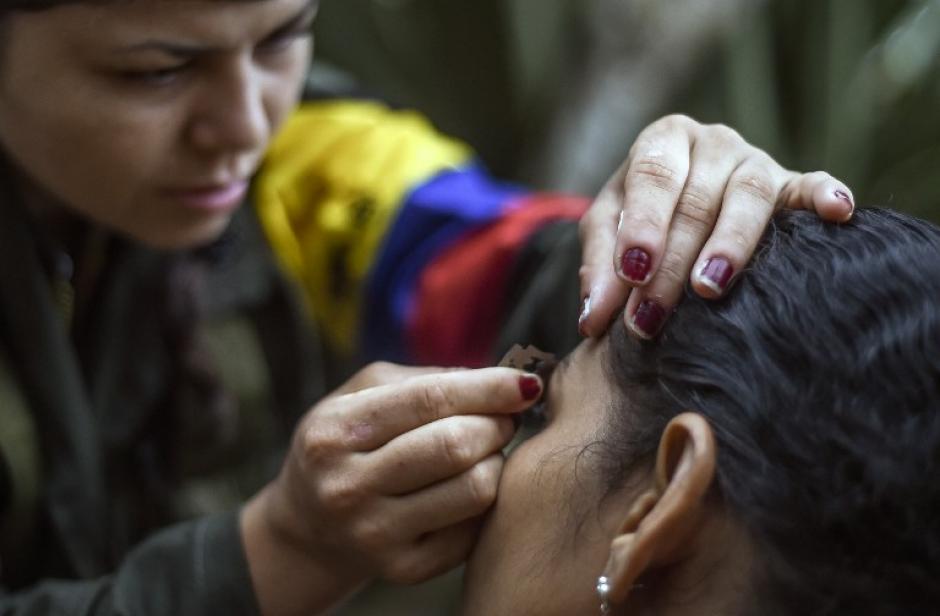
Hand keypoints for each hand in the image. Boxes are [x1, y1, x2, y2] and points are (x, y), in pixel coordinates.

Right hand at [241, 363, 540, 614]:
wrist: (308, 526)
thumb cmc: (346, 445)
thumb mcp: (358, 396)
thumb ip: (421, 380)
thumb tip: (493, 377)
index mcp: (335, 431)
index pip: (429, 400)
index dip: (488, 388)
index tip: (526, 383)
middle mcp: (348, 486)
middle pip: (456, 446)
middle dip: (497, 425)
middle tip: (505, 419)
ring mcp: (373, 533)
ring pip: (473, 490)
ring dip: (498, 462)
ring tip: (488, 451)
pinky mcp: (402, 569)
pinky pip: (472, 530)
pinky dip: (486, 502)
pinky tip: (472, 486)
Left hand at [578, 114, 853, 338]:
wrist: (678, 206)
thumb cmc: (639, 218)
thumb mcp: (607, 231)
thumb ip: (598, 266)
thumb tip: (593, 318)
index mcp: (663, 141)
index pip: (652, 176)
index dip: (643, 225)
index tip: (633, 272)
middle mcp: (712, 143)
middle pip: (696, 198)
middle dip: (672, 261)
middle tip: (652, 315)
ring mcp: (756, 161)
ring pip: (749, 194)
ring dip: (729, 243)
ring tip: (710, 286)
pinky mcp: (793, 184)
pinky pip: (812, 184)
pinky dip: (824, 195)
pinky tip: (837, 212)